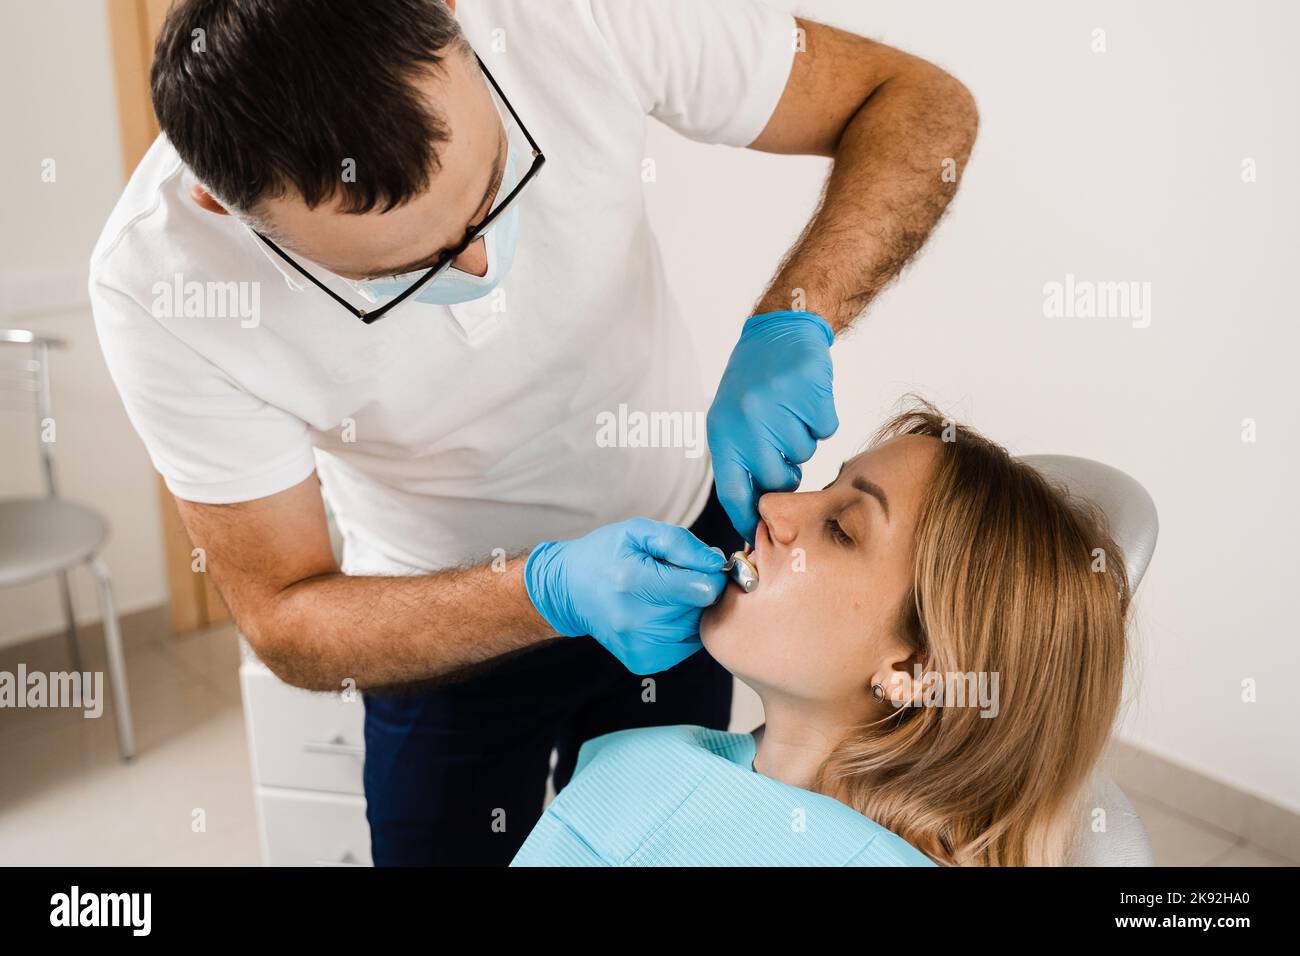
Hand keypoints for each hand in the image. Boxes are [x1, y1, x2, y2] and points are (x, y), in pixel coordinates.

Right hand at [524, 519, 726, 674]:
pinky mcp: (644, 661)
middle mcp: (635, 621)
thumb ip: (681, 542)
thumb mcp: (638, 532)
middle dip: (699, 590)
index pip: (703, 587)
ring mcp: (639, 646)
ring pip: (698, 628)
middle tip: (676, 577)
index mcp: (633, 583)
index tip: (698, 564)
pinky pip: (687, 644)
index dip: (709, 572)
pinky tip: (661, 613)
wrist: (570, 591)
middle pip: (702, 609)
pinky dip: (682, 628)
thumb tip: (716, 563)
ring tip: (664, 594)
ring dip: (691, 610)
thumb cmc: (607, 554)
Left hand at [708, 310, 838, 541]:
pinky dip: (821, 420)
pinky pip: (825, 431)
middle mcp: (746, 421)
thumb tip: (757, 515)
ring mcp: (778, 405)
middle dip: (786, 472)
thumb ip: (741, 462)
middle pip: (778, 480)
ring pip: (805, 454)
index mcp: (722, 432)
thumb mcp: (731, 421)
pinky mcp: (809, 392)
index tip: (760, 535)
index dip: (748, 519)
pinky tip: (806, 398)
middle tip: (783, 445)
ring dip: (803, 439)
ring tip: (789, 410)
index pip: (732, 491)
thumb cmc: (753, 385)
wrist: (779, 333)